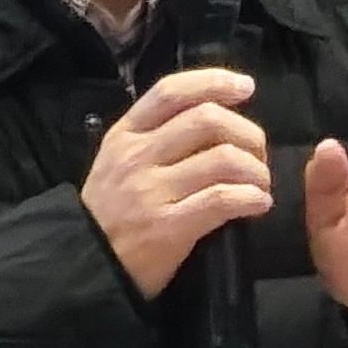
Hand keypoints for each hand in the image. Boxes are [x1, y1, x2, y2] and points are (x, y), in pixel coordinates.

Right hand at [80, 68, 273, 298]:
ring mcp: (151, 191)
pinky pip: (222, 200)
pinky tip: (258, 204)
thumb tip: (214, 115)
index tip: (245, 87)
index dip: (214, 82)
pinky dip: (251, 198)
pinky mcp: (168, 227)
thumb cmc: (110, 212)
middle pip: (207, 119)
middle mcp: (137, 156)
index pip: (172, 92)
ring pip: (223, 159)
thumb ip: (155, 135)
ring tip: (260, 184)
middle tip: (259, 153)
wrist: (86, 265)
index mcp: (126, 134)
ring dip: (255, 170)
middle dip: (247, 133)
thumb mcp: (117, 161)